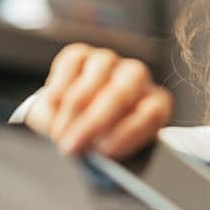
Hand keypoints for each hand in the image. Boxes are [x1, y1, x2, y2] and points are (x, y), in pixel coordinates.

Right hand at [25, 43, 172, 158]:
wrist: (76, 121)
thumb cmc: (99, 138)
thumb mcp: (108, 150)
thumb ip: (106, 151)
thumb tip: (94, 155)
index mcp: (156, 102)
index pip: (150, 113)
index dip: (129, 132)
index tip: (105, 152)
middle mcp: (137, 77)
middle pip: (121, 94)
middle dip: (93, 123)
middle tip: (72, 146)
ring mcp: (110, 62)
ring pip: (94, 80)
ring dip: (73, 111)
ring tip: (59, 134)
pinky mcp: (81, 54)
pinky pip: (71, 65)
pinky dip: (59, 89)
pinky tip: (54, 108)